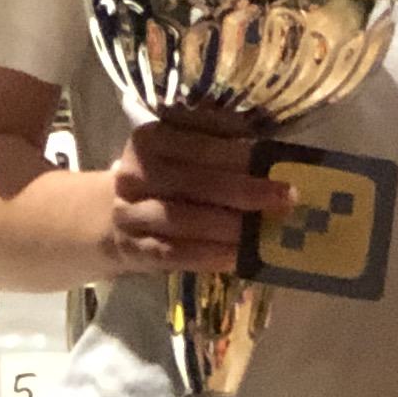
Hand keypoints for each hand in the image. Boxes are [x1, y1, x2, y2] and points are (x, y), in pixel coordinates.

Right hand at [99, 119, 290, 277]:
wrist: (112, 216)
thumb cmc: (165, 178)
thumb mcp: (179, 150)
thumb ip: (215, 143)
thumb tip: (267, 147)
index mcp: (150, 139)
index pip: (199, 145)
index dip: (239, 154)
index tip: (276, 162)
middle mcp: (135, 174)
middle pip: (195, 182)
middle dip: (245, 190)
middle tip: (285, 198)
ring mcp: (130, 213)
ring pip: (183, 219)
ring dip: (229, 226)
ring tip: (264, 230)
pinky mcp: (133, 248)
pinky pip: (174, 253)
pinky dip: (209, 255)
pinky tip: (238, 257)